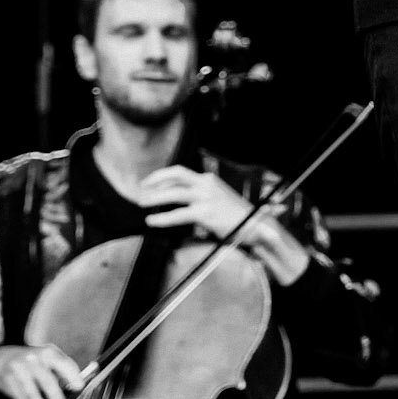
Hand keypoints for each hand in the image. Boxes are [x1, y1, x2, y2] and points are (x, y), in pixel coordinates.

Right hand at [0, 342, 83, 398]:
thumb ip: (61, 370)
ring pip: (34, 396)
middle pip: (48, 382)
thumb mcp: (47, 358)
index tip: (79, 387)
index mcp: (47, 352)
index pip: (63, 363)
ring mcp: (20, 372)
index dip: (72, 375)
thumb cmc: (33, 362)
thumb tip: (75, 388)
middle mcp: (34, 360)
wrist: (3, 360)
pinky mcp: (10, 383)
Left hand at [139, 167, 308, 284]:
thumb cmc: (236, 216)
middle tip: (140, 190)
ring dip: (155, 197)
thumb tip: (184, 197)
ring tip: (142, 205)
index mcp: (209, 179)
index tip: (149, 182)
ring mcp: (205, 198)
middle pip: (176, 175)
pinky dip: (163, 218)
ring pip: (174, 193)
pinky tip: (152, 221)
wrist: (257, 225)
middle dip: (155, 180)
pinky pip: (178, 215)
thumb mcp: (219, 200)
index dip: (162, 176)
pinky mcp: (205, 214)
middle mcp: (207, 184)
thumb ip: (203, 196)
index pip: (180, 173)